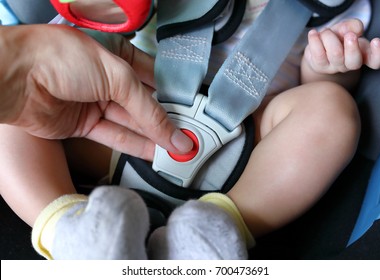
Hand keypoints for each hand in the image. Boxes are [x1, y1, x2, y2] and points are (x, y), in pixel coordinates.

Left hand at [0, 25, 191, 160]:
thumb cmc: (60, 58)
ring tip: (177, 150)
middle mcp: (108, 79)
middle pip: (145, 104)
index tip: (192, 114)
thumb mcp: (116, 75)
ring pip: (132, 123)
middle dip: (166, 121)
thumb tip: (172, 132)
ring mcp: (96, 102)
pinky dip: (135, 146)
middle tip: (189, 137)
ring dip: (154, 137)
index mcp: (118, 55)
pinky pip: (115, 136)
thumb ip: (147, 108)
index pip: (155, 79)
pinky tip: (155, 153)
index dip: (174, 97)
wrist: (15, 78)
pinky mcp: (85, 124)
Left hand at [303, 19, 379, 73]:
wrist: (318, 47)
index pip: (375, 60)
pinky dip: (315, 40)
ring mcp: (334, 67)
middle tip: (350, 35)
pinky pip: (318, 54)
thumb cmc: (337, 37)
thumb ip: (351, 26)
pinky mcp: (319, 66)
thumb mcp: (347, 28)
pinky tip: (313, 33)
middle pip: (354, 62)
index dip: (378, 53)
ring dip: (330, 36)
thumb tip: (350, 30)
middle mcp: (349, 64)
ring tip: (326, 31)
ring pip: (335, 53)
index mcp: (363, 54)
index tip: (376, 41)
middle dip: (352, 47)